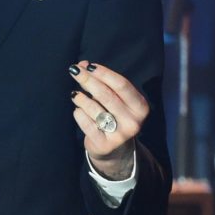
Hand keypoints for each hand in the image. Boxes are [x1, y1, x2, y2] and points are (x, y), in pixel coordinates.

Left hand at [69, 60, 148, 179]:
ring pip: (94, 109)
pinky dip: (79, 114)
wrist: (114, 149)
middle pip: (106, 95)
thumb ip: (99, 81)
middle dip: (88, 80)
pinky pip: (87, 123)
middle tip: (74, 71)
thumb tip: (82, 64)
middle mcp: (133, 121)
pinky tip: (78, 111)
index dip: (104, 73)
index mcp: (140, 107)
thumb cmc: (113, 116)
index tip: (89, 66)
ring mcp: (120, 135)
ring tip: (75, 95)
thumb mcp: (112, 98)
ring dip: (81, 98)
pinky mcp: (105, 145)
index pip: (122, 85)